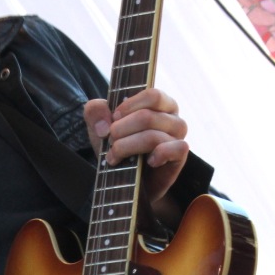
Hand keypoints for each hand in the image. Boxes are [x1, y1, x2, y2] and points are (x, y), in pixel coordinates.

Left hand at [84, 87, 188, 206]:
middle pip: (147, 117)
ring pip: (153, 136)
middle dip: (120, 131)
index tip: (113, 118)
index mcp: (159, 103)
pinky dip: (158, 155)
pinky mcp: (180, 156)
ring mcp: (178, 136)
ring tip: (114, 157)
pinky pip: (176, 149)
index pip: (152, 95)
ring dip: (127, 147)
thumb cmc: (118, 145)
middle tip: (109, 142)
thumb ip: (95, 112)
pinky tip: (147, 162)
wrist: (124, 179)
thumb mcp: (99, 126)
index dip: (129, 106)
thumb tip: (105, 124)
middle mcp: (172, 117)